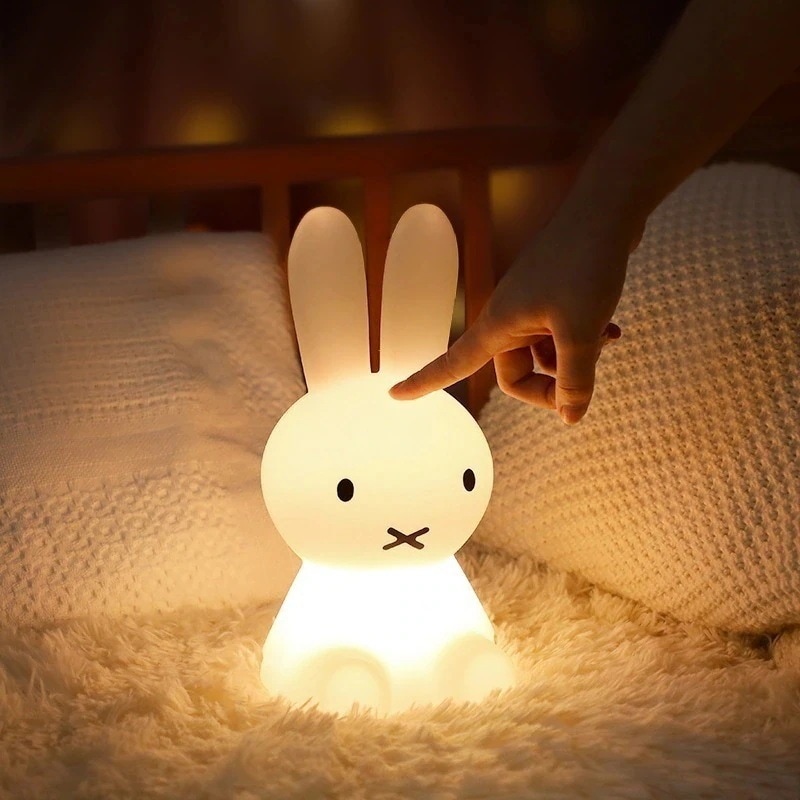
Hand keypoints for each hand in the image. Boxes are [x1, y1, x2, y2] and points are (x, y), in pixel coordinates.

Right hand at [390, 212, 638, 423]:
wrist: (606, 209)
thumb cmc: (585, 265)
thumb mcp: (582, 332)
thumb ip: (576, 380)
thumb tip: (571, 418)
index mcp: (498, 326)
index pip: (451, 364)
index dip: (423, 382)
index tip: (394, 395)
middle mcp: (508, 318)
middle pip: (516, 374)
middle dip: (551, 384)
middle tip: (584, 382)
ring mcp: (531, 307)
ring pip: (545, 356)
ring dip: (574, 358)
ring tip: (604, 338)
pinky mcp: (553, 297)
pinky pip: (560, 334)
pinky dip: (584, 339)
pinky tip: (609, 329)